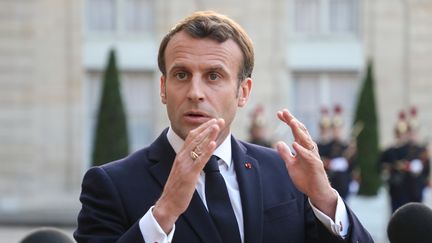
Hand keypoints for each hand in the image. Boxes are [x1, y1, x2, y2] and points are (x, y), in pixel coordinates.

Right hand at [153, 118, 224, 232]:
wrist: (168, 203)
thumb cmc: (177, 188)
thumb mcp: (183, 170)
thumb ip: (189, 161)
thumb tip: (198, 154)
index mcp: (180, 155)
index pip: (192, 136)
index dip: (203, 127)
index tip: (213, 120)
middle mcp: (181, 157)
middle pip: (195, 137)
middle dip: (208, 127)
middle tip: (220, 119)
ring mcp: (185, 165)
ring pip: (197, 146)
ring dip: (208, 134)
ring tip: (217, 126)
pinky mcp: (189, 175)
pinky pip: (199, 160)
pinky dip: (206, 151)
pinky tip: (213, 144)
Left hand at [275, 109, 336, 218]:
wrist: (316, 192)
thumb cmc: (305, 177)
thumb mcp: (291, 164)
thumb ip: (285, 154)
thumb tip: (278, 142)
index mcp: (302, 147)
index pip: (296, 131)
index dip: (288, 121)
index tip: (279, 113)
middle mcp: (309, 149)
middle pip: (301, 131)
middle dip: (293, 121)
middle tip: (284, 112)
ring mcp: (313, 156)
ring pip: (306, 140)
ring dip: (299, 131)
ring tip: (291, 122)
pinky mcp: (315, 165)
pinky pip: (309, 156)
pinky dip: (302, 150)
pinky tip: (295, 144)